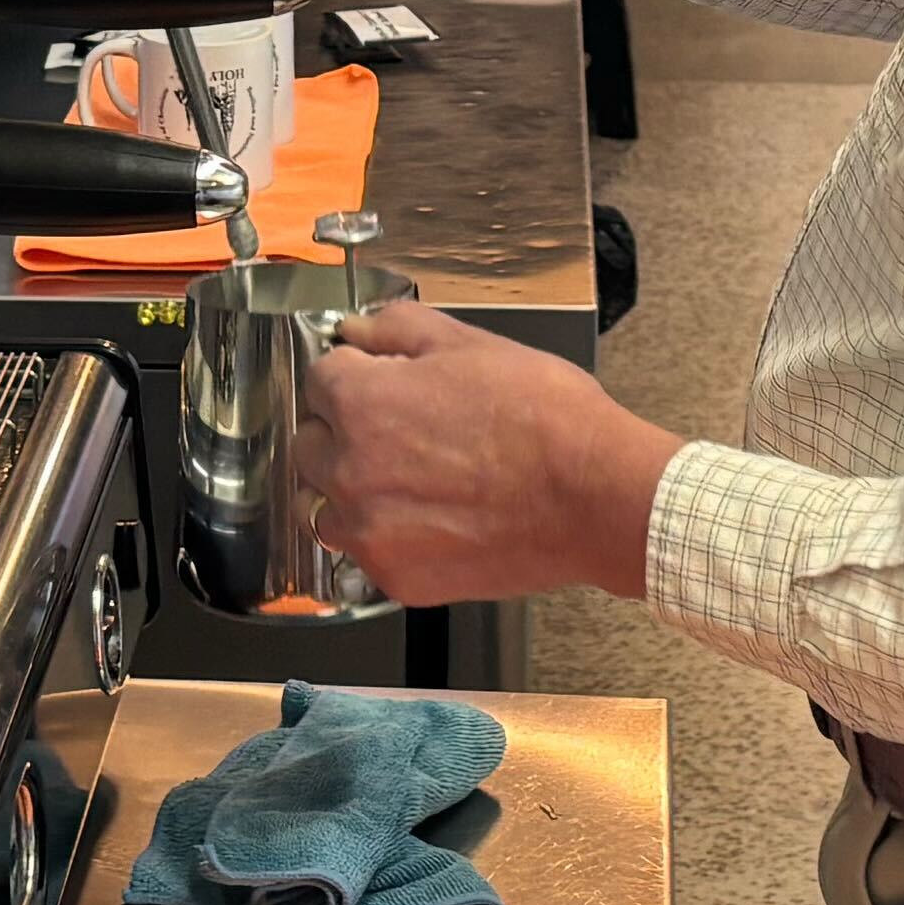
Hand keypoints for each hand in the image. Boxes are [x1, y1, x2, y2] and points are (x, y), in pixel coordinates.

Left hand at [300, 302, 678, 608]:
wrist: (593, 496)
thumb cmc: (544, 420)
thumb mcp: (470, 344)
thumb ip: (396, 329)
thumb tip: (359, 328)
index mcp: (361, 403)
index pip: (319, 379)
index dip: (354, 374)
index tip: (378, 381)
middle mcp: (350, 470)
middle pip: (310, 444)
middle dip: (342, 431)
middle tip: (399, 431)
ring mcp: (369, 530)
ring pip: (325, 507)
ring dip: (351, 491)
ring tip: (411, 481)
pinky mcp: (396, 576)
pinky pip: (363, 554)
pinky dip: (385, 537)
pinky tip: (431, 519)